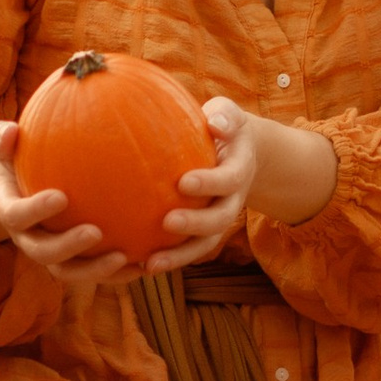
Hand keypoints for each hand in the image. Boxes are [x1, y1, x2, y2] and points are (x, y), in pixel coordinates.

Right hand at [0, 120, 132, 287]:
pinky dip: (116, 274)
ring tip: (123, 256)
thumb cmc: (22, 157)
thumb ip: (5, 137)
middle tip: (95, 232)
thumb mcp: (9, 145)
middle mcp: (27, 238)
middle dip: (67, 247)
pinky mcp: (72, 262)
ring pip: (68, 272)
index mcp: (10, 211)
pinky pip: (92, 274)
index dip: (35, 210)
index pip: (16, 215)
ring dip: (94, 270)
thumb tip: (12, 130)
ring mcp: (50, 253)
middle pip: (42, 252)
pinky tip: (142, 265)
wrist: (28, 187)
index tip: (61, 196)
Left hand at [142, 98, 264, 274]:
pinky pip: (189, 250)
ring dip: (180, 256)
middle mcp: (233, 200)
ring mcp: (219, 218)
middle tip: (167, 222)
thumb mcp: (228, 114)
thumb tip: (215, 122)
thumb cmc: (224, 127)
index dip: (210, 183)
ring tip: (151, 264)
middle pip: (221, 219)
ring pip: (205, 244)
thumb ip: (224, 115)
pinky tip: (140, 266)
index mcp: (239, 170)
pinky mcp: (204, 232)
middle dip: (196, 224)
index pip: (229, 179)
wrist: (240, 152)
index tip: (183, 182)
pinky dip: (169, 260)